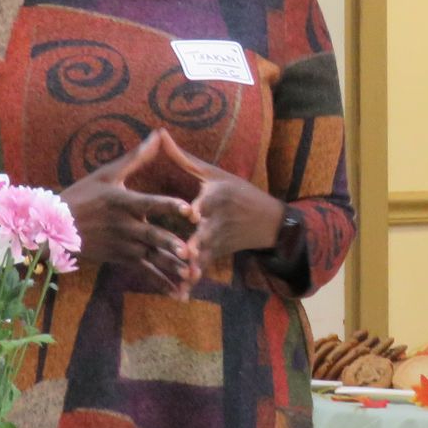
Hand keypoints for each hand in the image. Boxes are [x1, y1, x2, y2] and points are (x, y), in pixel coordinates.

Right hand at [58, 131, 196, 297]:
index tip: (188, 209)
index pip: (150, 203)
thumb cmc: (82, 195)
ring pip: (151, 257)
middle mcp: (124, 225)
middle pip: (152, 235)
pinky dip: (161, 283)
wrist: (54, 227)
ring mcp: (122, 245)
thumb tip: (158, 134)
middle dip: (171, 244)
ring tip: (190, 276)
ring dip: (171, 267)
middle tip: (190, 251)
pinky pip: (144, 272)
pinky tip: (179, 293)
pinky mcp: (121, 259)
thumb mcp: (107, 174)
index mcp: (123, 202)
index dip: (169, 205)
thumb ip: (136, 157)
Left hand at [154, 130, 286, 269]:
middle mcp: (219, 220)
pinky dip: (192, 281)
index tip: (193, 214)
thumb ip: (182, 158)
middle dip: (196, 244)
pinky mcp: (216, 253)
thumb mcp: (213, 173)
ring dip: (192, 267)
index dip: (200, 208)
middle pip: (206, 233)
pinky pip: (202, 267)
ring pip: (203, 254)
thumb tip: (158, 133)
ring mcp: (218, 239)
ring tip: (182, 280)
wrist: (269, 221)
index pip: (209, 202)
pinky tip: (180, 295)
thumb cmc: (237, 191)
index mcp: (218, 197)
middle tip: (185, 253)